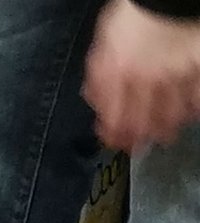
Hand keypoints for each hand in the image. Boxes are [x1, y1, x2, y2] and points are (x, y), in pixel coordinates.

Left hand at [83, 0, 199, 150]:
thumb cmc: (131, 14)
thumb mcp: (103, 44)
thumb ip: (98, 74)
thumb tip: (94, 100)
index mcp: (116, 74)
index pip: (112, 117)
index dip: (112, 134)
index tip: (112, 140)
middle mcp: (145, 80)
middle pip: (142, 123)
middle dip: (138, 139)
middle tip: (138, 145)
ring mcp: (174, 75)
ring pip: (170, 115)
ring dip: (164, 128)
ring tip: (162, 134)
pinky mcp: (198, 69)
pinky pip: (196, 99)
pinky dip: (191, 109)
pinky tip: (187, 113)